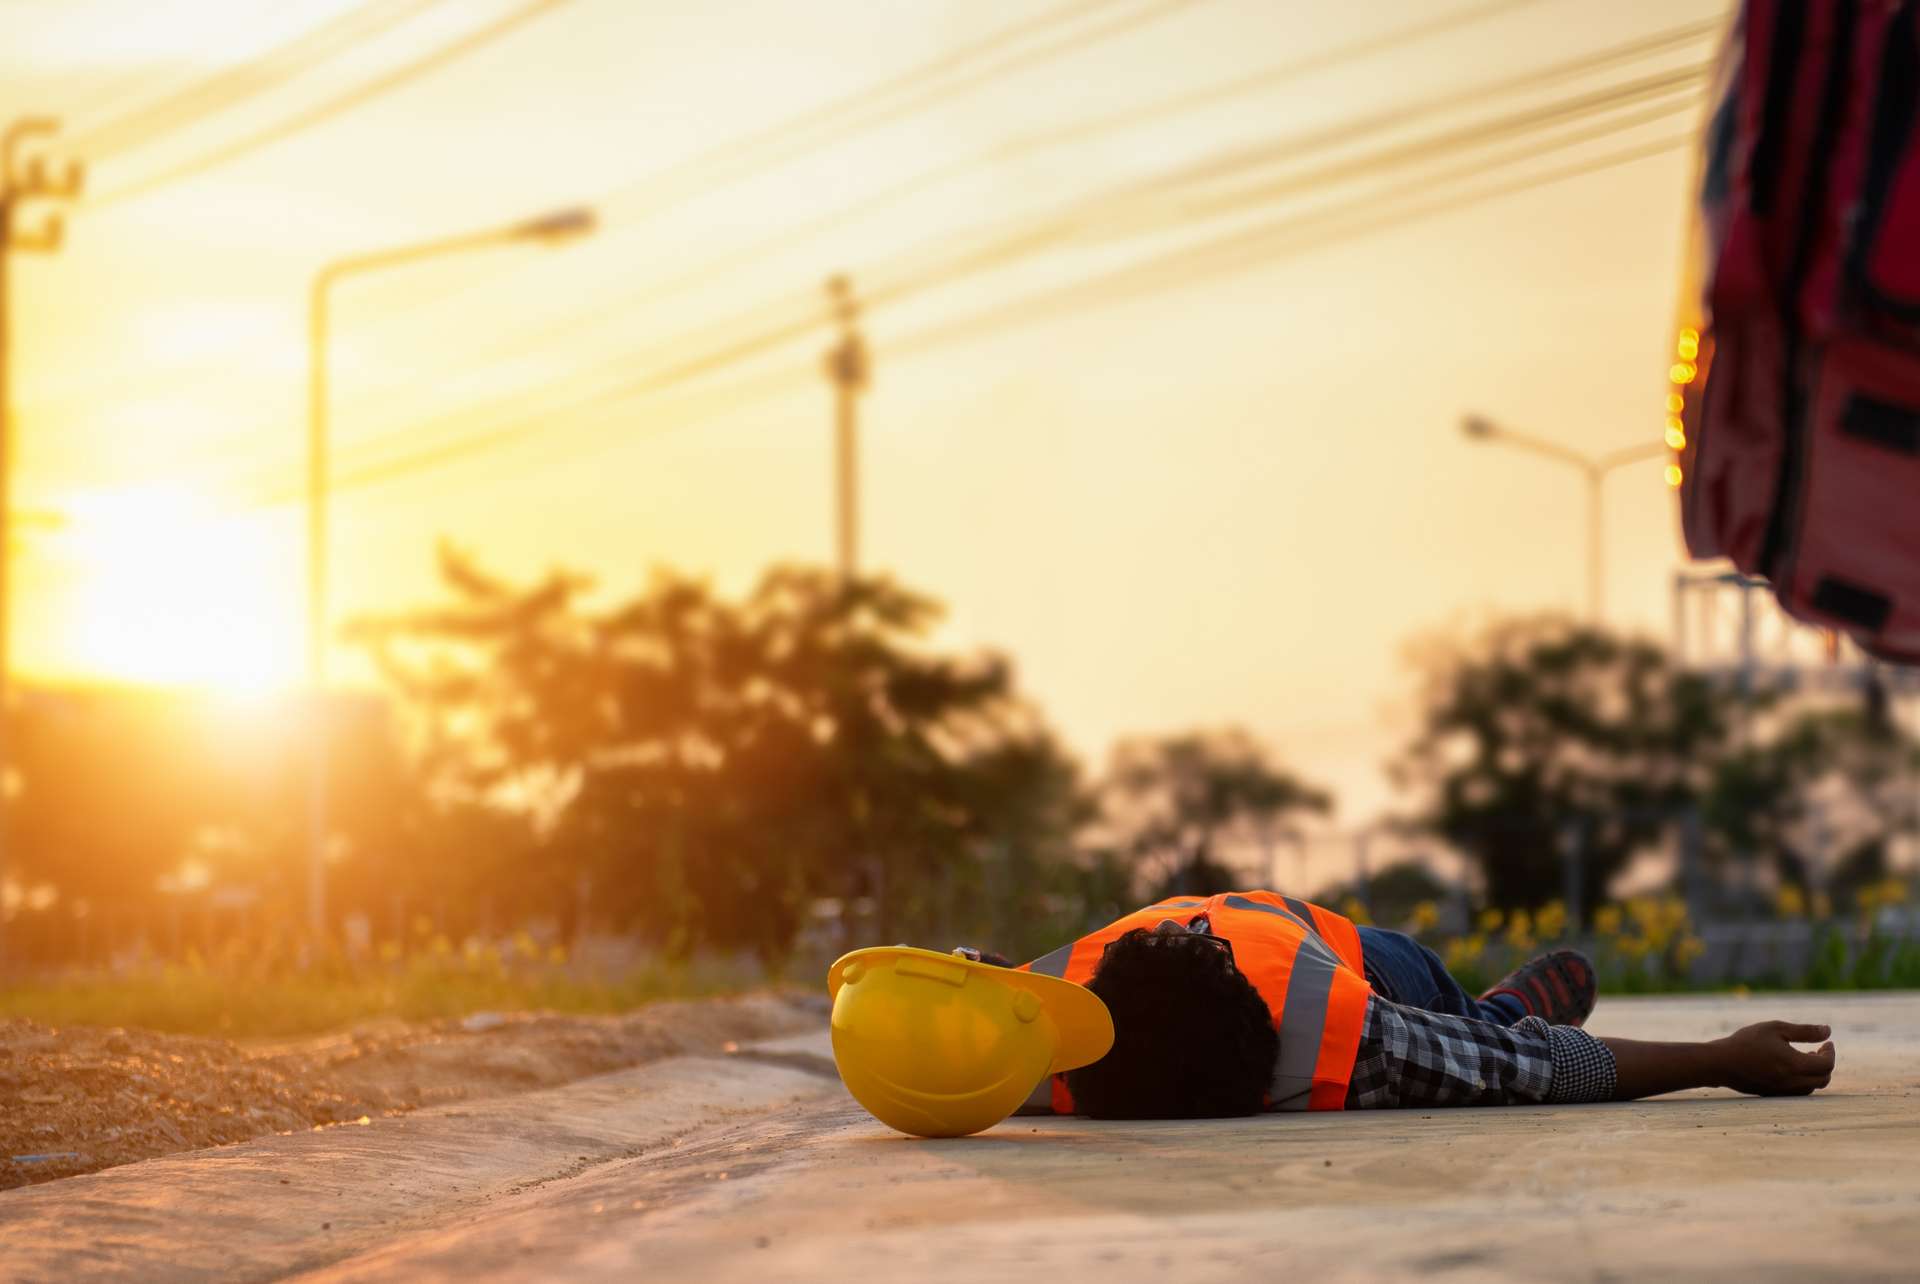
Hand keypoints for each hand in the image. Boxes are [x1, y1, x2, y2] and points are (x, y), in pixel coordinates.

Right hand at [1712, 1021, 1835, 1095]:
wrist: (1720, 1063)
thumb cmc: (1746, 1042)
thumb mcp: (1775, 1028)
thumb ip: (1804, 1031)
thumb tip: (1828, 1030)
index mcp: (1794, 1065)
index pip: (1826, 1064)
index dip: (1830, 1052)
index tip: (1827, 1042)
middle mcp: (1792, 1082)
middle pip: (1823, 1079)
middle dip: (1826, 1064)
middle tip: (1819, 1050)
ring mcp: (1783, 1091)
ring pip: (1812, 1087)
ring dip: (1816, 1074)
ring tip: (1806, 1057)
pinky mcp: (1775, 1095)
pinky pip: (1799, 1092)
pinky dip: (1804, 1081)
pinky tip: (1792, 1067)